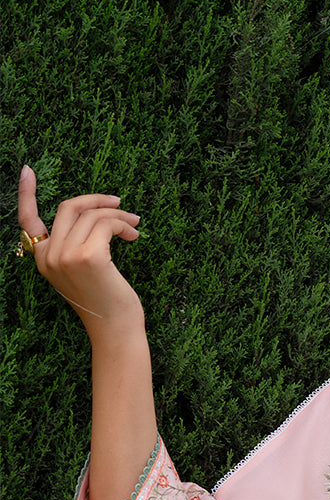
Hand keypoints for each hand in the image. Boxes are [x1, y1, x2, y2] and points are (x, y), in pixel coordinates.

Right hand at [18, 166, 142, 326]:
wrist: (115, 330)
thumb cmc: (105, 301)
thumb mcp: (81, 271)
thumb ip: (75, 246)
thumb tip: (94, 213)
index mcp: (43, 260)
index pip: (27, 221)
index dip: (26, 193)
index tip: (28, 170)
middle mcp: (49, 257)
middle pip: (68, 207)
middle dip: (96, 200)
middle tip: (120, 204)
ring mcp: (66, 256)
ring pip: (92, 215)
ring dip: (117, 215)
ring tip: (134, 225)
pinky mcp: (88, 256)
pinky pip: (107, 224)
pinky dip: (123, 225)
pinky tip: (133, 236)